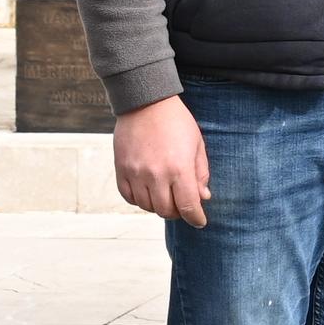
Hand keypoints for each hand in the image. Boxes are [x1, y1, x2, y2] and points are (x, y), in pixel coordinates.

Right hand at [110, 96, 210, 226]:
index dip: (196, 218)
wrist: (146, 102)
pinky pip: (129, 197)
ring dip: (158, 206)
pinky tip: (148, 192)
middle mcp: (156, 174)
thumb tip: (202, 198)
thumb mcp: (197, 144)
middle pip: (166, 211)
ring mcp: (135, 173)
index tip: (199, 221)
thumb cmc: (177, 122)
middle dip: (178, 212)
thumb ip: (201, 173)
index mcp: (179, 168)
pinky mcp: (121, 170)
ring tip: (166, 195)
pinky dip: (140, 200)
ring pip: (147, 206)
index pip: (187, 206)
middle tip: (182, 205)